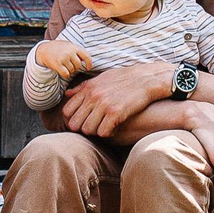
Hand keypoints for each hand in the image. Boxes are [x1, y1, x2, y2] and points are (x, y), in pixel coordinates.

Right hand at [32, 40, 90, 79]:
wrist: (44, 49)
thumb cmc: (58, 48)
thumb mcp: (69, 45)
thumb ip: (78, 51)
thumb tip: (86, 61)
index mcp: (74, 47)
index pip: (86, 56)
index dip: (89, 63)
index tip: (88, 67)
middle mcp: (69, 52)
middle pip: (78, 65)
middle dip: (75, 67)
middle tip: (69, 64)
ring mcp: (63, 58)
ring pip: (72, 70)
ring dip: (69, 70)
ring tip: (64, 65)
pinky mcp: (57, 64)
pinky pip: (66, 74)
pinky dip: (65, 74)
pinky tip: (62, 71)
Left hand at [57, 60, 172, 136]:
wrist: (146, 79)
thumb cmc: (124, 79)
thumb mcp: (101, 78)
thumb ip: (82, 87)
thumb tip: (67, 94)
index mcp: (87, 88)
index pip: (67, 111)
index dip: (74, 119)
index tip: (84, 120)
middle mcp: (93, 97)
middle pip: (75, 124)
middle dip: (83, 128)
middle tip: (94, 126)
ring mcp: (104, 105)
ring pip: (87, 130)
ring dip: (96, 131)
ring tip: (104, 127)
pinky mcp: (116, 113)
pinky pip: (103, 132)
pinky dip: (108, 133)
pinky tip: (114, 128)